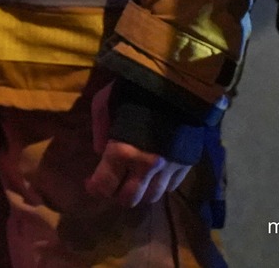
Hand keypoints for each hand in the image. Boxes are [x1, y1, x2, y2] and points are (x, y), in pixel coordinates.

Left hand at [84, 82, 191, 208]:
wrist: (176, 80)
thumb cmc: (134, 88)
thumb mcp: (104, 102)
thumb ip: (100, 130)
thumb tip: (101, 153)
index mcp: (123, 151)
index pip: (105, 186)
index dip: (95, 188)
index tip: (90, 183)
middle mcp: (147, 166)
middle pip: (130, 199)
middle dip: (116, 195)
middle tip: (112, 184)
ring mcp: (169, 168)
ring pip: (152, 196)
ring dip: (140, 193)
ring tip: (133, 182)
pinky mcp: (187, 164)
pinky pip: (171, 187)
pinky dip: (160, 185)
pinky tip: (153, 175)